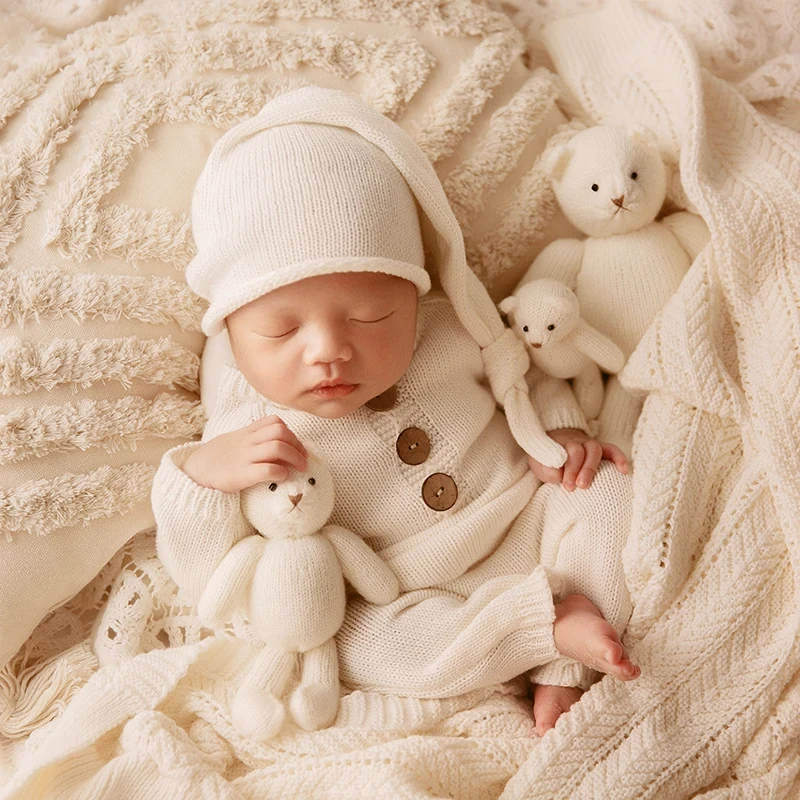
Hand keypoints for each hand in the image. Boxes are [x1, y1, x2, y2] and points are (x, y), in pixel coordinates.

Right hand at [183, 415, 307, 492]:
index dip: (290, 432)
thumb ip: (253, 438)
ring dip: (295, 457)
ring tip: (301, 468)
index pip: (274, 421)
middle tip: (304, 459)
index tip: (296, 446)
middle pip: (280, 432)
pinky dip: (280, 472)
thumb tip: (277, 443)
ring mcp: (244, 457)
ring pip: (277, 447)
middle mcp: (247, 442)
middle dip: (297, 444)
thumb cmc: (217, 458)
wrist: (194, 472)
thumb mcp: (234, 441)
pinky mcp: (241, 475)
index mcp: (246, 433)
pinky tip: (283, 477)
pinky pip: (267, 469)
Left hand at [528, 428, 626, 490]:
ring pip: (595, 449)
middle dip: (578, 470)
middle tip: (574, 487)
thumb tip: (559, 474)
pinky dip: (619, 458)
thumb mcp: (540, 463)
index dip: (568, 468)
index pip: (566, 452)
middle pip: (581, 451)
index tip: (566, 484)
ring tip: (586, 486)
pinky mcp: (601, 448)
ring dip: (591, 468)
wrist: (554, 440)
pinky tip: (624, 471)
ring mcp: (589, 444)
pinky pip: (612, 449)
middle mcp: (576, 442)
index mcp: (560, 445)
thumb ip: (547, 468)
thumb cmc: (548, 458)